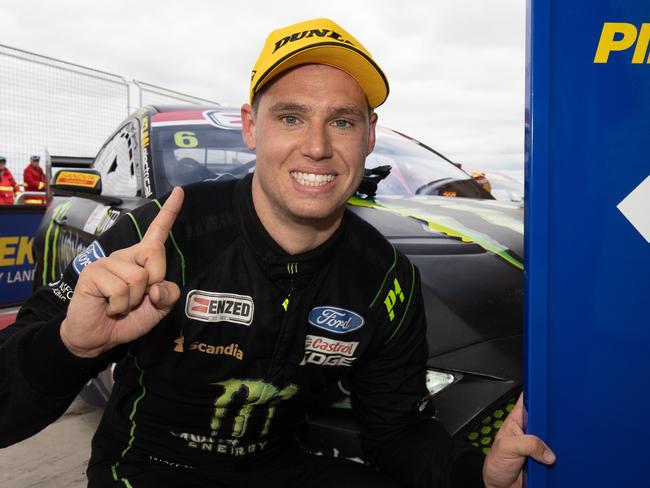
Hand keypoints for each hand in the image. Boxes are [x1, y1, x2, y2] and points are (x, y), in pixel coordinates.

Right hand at [60, 187, 183, 357]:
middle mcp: (126, 255)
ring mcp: (108, 262)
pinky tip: (109, 307)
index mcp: (142, 259)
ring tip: (120, 305)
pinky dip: (119, 305)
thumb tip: (156, 285)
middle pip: (155, 253)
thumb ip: (168, 294)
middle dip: (154, 280)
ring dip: (133, 300)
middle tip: (138, 298)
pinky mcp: (93, 273)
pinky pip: (120, 289)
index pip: (158, 232)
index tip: (181, 191)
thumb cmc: (129, 318)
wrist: (99, 337)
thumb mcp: (158, 308)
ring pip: (138, 277)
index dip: (170, 212)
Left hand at [483, 394, 555, 487]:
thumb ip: (527, 443)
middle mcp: (529, 430)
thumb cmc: (496, 465)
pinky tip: (560, 457)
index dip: (537, 393)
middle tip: (557, 426)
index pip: (528, 400)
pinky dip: (559, 456)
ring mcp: (537, 444)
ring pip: (553, 436)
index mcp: (516, 420)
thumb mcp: (507, 447)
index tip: (549, 389)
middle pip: (545, 417)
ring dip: (556, 442)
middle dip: (552, 421)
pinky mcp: (544, 457)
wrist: (502, 487)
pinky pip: (557, 453)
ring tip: (557, 445)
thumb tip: (547, 451)